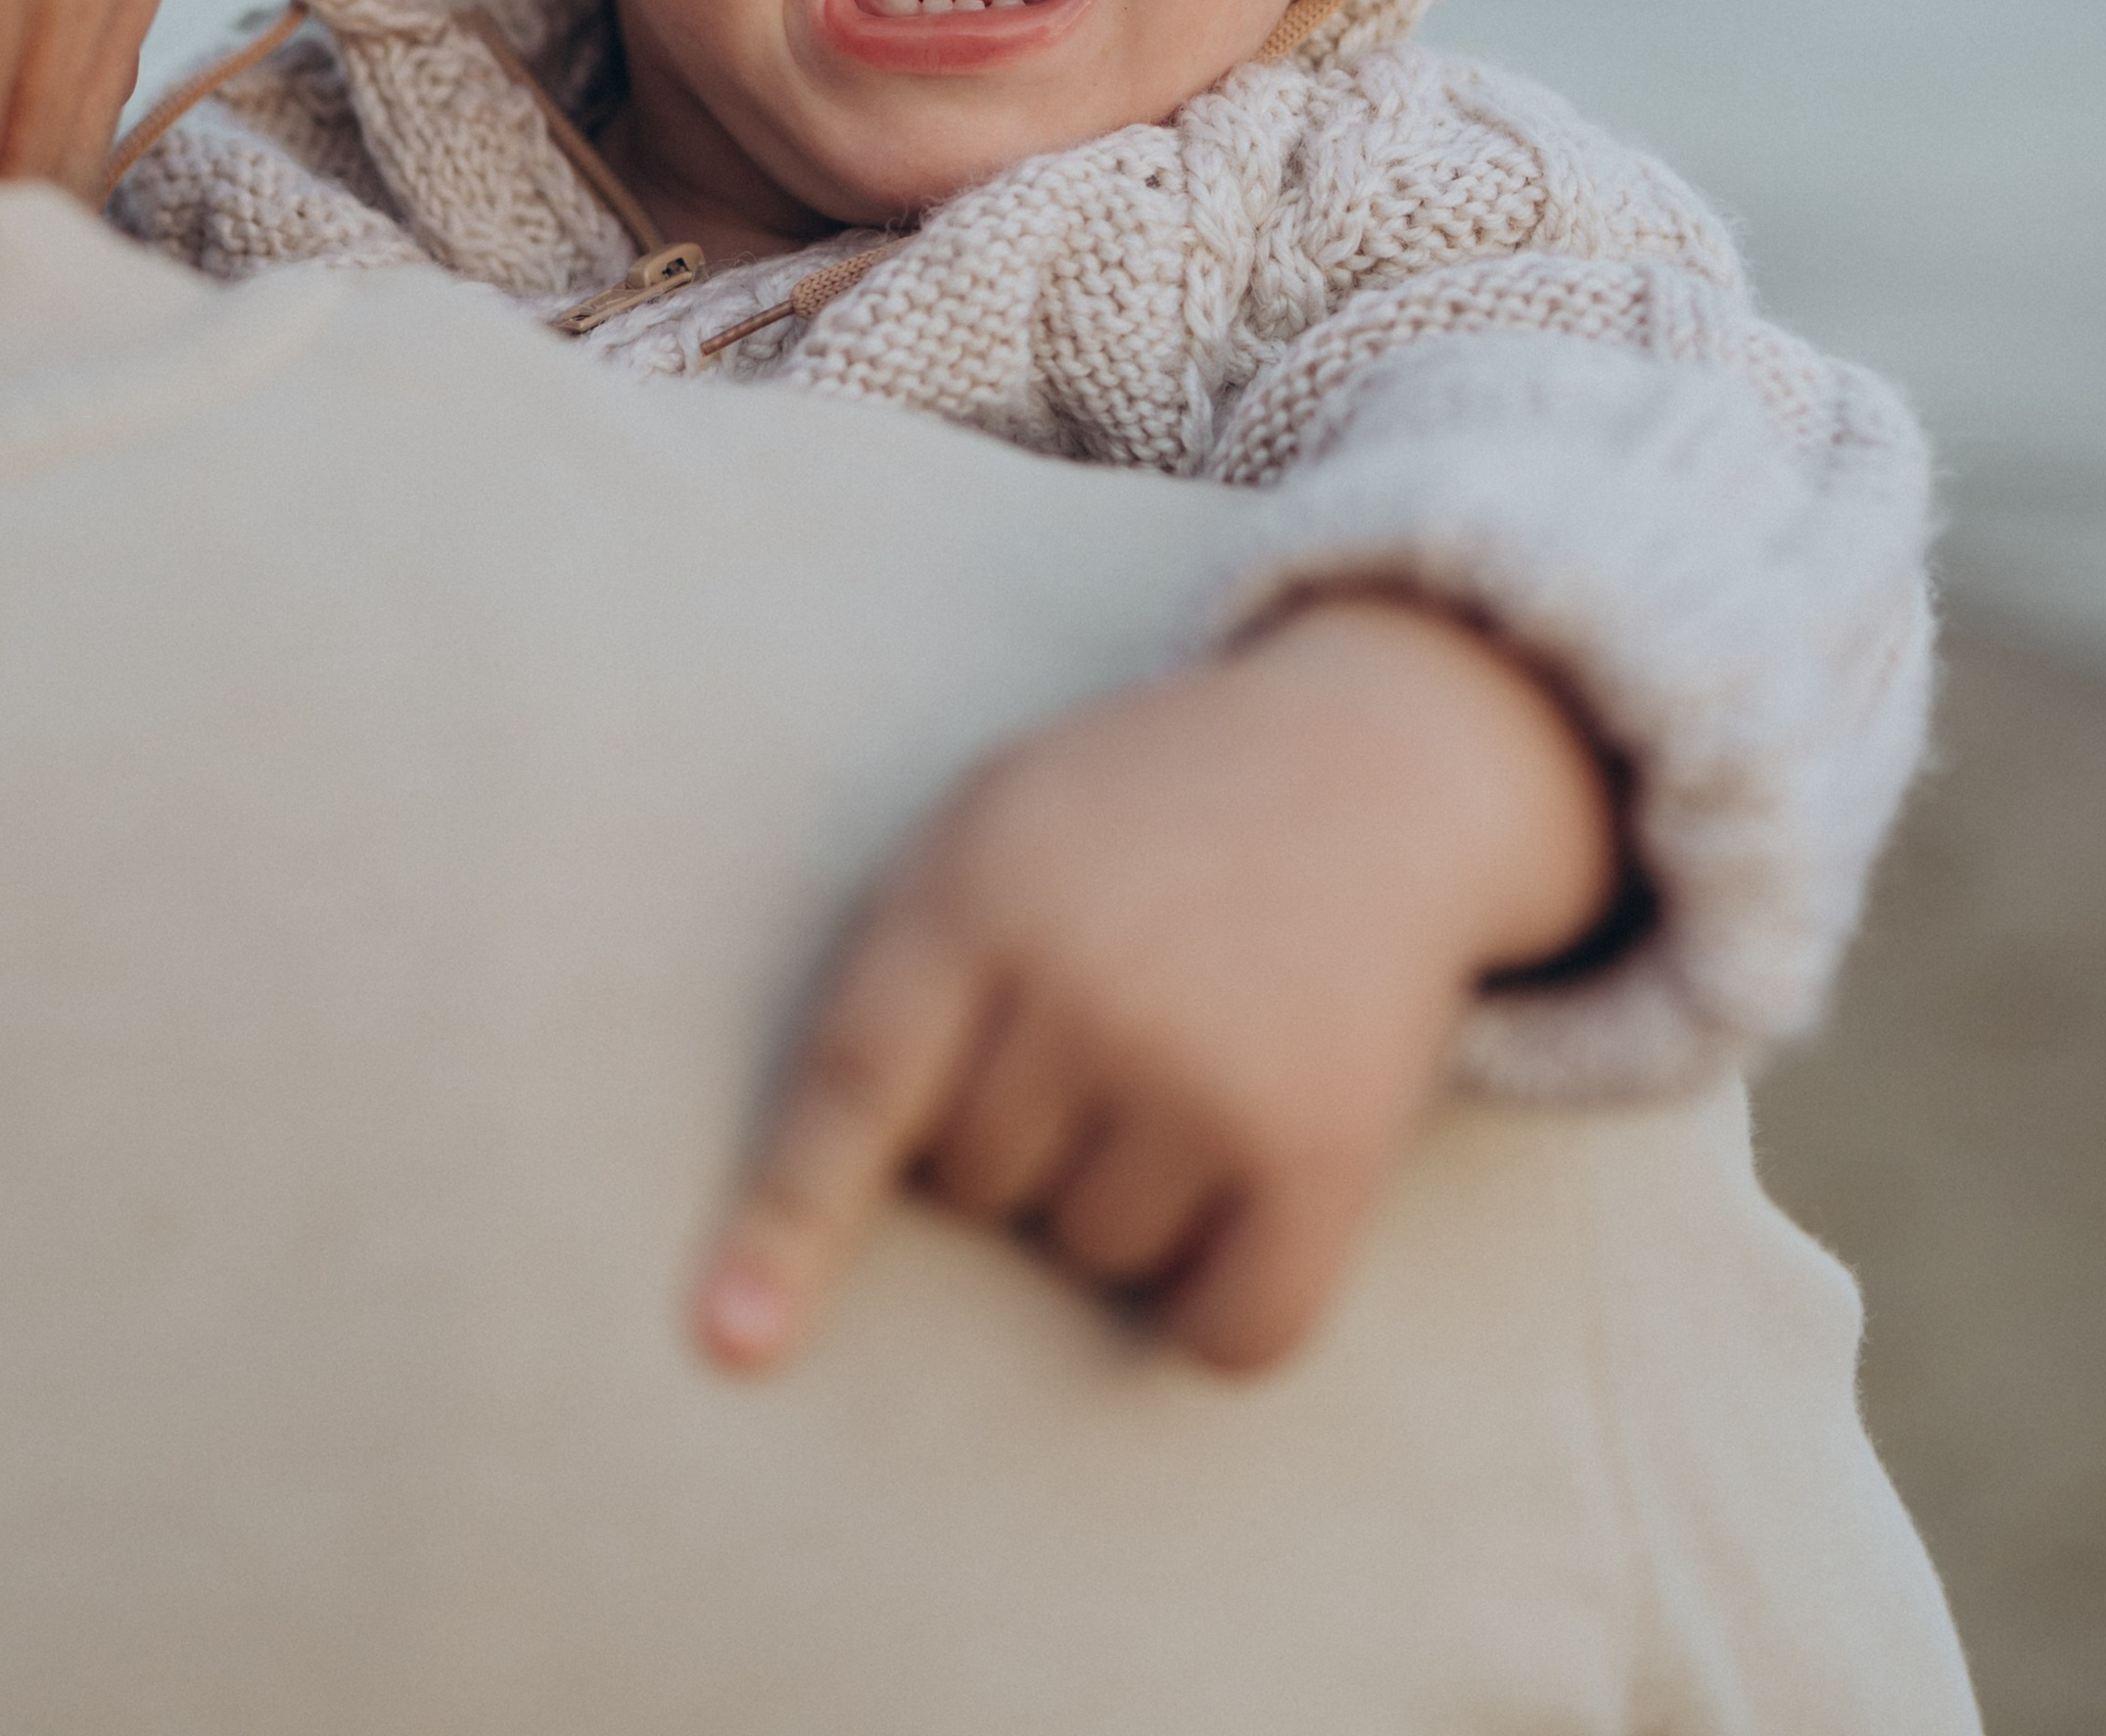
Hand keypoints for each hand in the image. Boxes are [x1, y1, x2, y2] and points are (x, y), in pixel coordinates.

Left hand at [692, 595, 1618, 1378]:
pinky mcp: (1324, 1149)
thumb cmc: (1140, 817)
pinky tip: (1260, 1173)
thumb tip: (823, 1206)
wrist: (1372, 760)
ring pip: (1095, 1257)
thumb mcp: (992, 822)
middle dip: (1031, 1123)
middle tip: (1118, 998)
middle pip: (976, 1189)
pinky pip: (1229, 1330)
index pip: (854, 1086)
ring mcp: (1209, 1070)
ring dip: (1136, 1190)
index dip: (788, 1224)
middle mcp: (1087, 982)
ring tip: (1198, 1042)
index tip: (732, 1346)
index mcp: (976, 890)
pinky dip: (1231, 1297)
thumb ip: (897, 974)